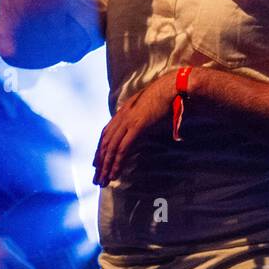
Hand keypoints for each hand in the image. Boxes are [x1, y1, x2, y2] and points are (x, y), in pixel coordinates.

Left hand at [93, 68, 179, 184]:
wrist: (171, 88)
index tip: (97, 164)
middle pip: (104, 143)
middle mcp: (120, 117)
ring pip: (111, 148)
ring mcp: (127, 121)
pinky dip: (117, 162)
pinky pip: (122, 148)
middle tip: (97, 178)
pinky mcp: (136, 126)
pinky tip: (115, 173)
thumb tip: (139, 129)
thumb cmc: (163, 98)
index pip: (105, 134)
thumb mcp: (146, 109)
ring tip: (103, 181)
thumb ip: (139, 119)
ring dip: (106, 166)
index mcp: (122, 113)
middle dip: (100, 163)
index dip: (100, 150)